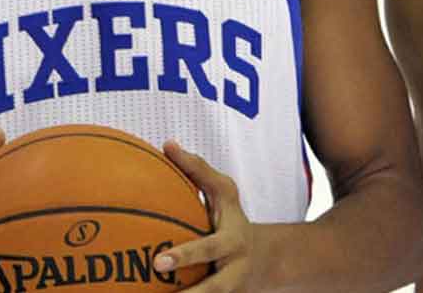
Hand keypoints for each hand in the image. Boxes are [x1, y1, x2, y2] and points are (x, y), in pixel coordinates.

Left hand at [156, 141, 265, 292]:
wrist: (265, 260)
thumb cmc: (232, 220)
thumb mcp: (223, 193)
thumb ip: (197, 170)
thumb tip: (167, 145)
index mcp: (233, 242)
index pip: (209, 249)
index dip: (185, 256)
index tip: (158, 262)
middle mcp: (234, 272)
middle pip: (214, 290)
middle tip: (157, 280)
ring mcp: (229, 291)